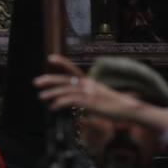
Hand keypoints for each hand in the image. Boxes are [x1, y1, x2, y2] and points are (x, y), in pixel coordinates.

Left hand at [34, 54, 167, 132]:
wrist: (130, 109)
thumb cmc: (116, 106)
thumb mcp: (100, 98)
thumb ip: (88, 97)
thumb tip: (77, 101)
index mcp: (90, 82)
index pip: (73, 70)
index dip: (62, 63)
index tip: (50, 58)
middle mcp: (89, 85)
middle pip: (66, 80)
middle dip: (50, 80)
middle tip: (36, 82)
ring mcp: (90, 93)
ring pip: (67, 90)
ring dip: (52, 93)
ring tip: (41, 97)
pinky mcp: (91, 103)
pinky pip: (72, 101)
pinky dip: (61, 103)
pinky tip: (53, 107)